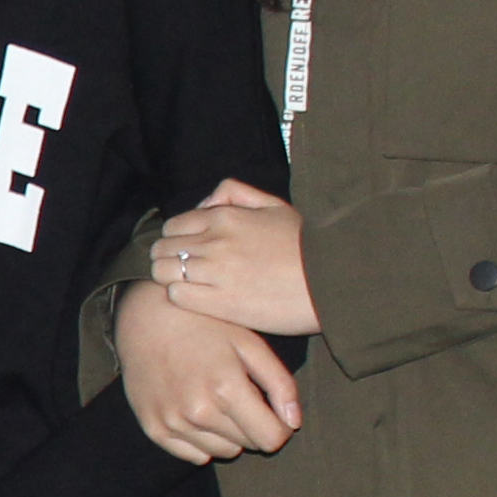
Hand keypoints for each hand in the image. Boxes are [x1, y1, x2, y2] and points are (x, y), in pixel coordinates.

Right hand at [118, 280, 300, 461]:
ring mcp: (173, 422)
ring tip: (217, 402)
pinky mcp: (154, 428)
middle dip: (252, 426)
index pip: (270, 439)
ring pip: (221, 452)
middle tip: (240, 396)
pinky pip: (193, 455)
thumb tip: (293, 423)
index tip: (272, 412)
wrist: (146, 319)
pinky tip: (197, 412)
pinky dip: (202, 441)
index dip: (279, 428)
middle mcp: (197, 411)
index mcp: (226, 389)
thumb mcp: (250, 344)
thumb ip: (280, 384)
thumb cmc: (204, 327)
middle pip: (247, 446)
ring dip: (228, 434)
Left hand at [152, 178, 316, 335]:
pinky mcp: (220, 302)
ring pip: (162, 271)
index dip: (175, 239)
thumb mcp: (275, 206)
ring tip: (188, 284)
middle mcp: (214, 241)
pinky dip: (179, 296)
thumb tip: (206, 203)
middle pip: (162, 248)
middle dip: (167, 257)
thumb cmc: (308, 245)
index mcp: (225, 217)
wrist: (334, 281)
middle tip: (182, 269)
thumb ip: (237, 194)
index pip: (173, 225)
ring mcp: (214, 272)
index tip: (186, 250)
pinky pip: (176, 295)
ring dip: (169, 277)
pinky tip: (197, 298)